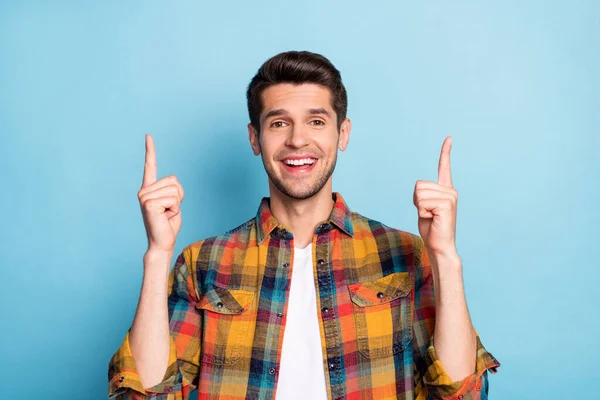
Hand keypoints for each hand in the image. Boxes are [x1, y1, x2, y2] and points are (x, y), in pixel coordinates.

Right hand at [138, 134, 184, 252]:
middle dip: (179, 197)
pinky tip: (164, 217)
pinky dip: (174, 209)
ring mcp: (144, 196)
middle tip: (169, 211)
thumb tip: (173, 185)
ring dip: (176, 204)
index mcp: (149, 189)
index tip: (148, 135)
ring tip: (166, 214)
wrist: (162, 242)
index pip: (150, 166)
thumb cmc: (168, 225)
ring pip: (175, 190)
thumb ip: (173, 191)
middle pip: (174, 181)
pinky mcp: (148, 203)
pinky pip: (173, 199)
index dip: (150, 150)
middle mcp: (144, 190)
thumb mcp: (174, 203)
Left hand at [413, 136, 457, 257]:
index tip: (449, 138)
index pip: (444, 167)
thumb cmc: (431, 228)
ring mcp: (450, 197)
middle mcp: (450, 191)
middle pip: (419, 185)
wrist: (440, 245)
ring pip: (419, 194)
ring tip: (431, 217)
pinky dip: (422, 213)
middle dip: (416, 201)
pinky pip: (422, 202)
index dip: (445, 152)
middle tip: (428, 214)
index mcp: (445, 190)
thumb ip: (422, 196)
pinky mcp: (447, 204)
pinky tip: (433, 219)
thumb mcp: (423, 208)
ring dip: (419, 208)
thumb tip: (419, 191)